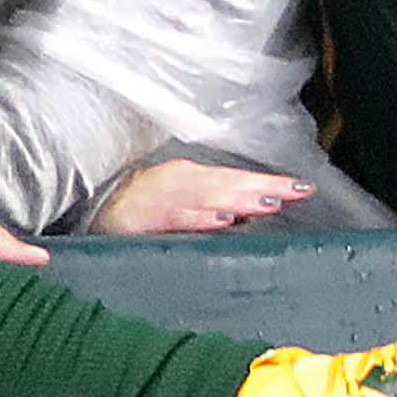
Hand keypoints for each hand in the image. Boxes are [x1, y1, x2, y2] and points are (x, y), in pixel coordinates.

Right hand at [88, 157, 312, 236]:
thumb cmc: (141, 207)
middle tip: (297, 191)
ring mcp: (164, 198)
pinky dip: (202, 217)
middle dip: (264, 188)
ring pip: (209, 197)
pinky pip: (179, 217)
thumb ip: (214, 205)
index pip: (238, 178)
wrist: (92, 208)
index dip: (269, 182)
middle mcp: (181, 181)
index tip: (304, 187)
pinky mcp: (147, 217)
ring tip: (271, 203)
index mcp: (191, 176)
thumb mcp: (180, 199)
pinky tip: (223, 220)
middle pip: (230, 184)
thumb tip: (251, 212)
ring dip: (240, 199)